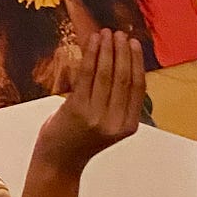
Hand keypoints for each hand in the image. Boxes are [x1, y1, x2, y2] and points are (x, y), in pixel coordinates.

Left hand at [34, 29, 145, 177]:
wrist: (58, 162)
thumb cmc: (80, 140)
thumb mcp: (108, 126)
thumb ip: (118, 104)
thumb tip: (123, 67)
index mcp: (127, 126)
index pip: (138, 87)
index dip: (137, 62)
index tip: (134, 44)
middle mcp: (114, 122)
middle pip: (123, 77)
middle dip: (122, 51)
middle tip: (119, 34)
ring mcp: (96, 116)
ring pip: (106, 73)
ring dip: (106, 49)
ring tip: (106, 34)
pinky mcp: (77, 109)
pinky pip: (87, 75)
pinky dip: (91, 55)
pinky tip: (93, 42)